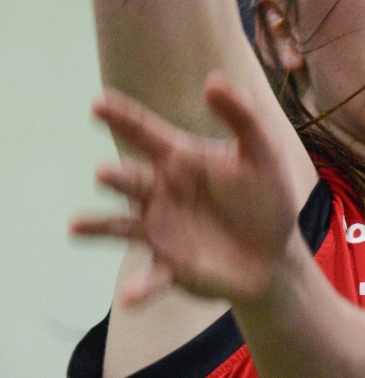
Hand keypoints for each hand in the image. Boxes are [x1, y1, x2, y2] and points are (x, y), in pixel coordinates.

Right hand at [76, 76, 301, 307]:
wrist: (275, 257)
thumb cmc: (266, 200)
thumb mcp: (263, 154)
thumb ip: (242, 116)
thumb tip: (213, 80)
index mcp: (179, 159)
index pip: (143, 132)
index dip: (120, 117)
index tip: (97, 104)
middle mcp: (160, 191)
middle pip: (131, 179)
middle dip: (116, 176)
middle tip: (104, 174)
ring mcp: (160, 229)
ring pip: (122, 225)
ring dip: (101, 225)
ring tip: (77, 226)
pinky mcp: (169, 265)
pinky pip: (149, 277)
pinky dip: (138, 287)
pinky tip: (127, 297)